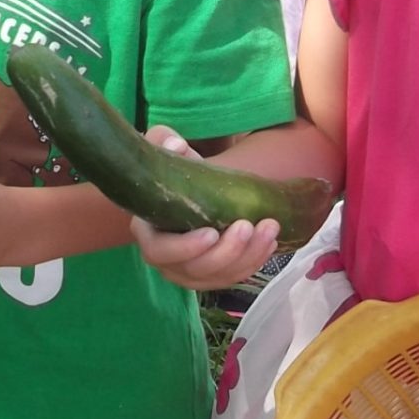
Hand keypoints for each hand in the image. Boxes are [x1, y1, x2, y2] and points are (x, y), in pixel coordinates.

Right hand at [129, 127, 279, 288]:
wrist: (192, 189)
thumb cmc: (175, 170)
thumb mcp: (164, 150)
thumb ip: (163, 142)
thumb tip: (176, 144)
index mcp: (148, 232)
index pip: (159, 251)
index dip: (185, 247)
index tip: (211, 232)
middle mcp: (167, 259)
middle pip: (194, 269)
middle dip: (226, 252)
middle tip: (248, 225)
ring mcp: (190, 271)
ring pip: (218, 276)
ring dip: (247, 256)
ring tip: (269, 229)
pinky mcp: (212, 274)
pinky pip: (233, 276)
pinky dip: (254, 261)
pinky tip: (270, 242)